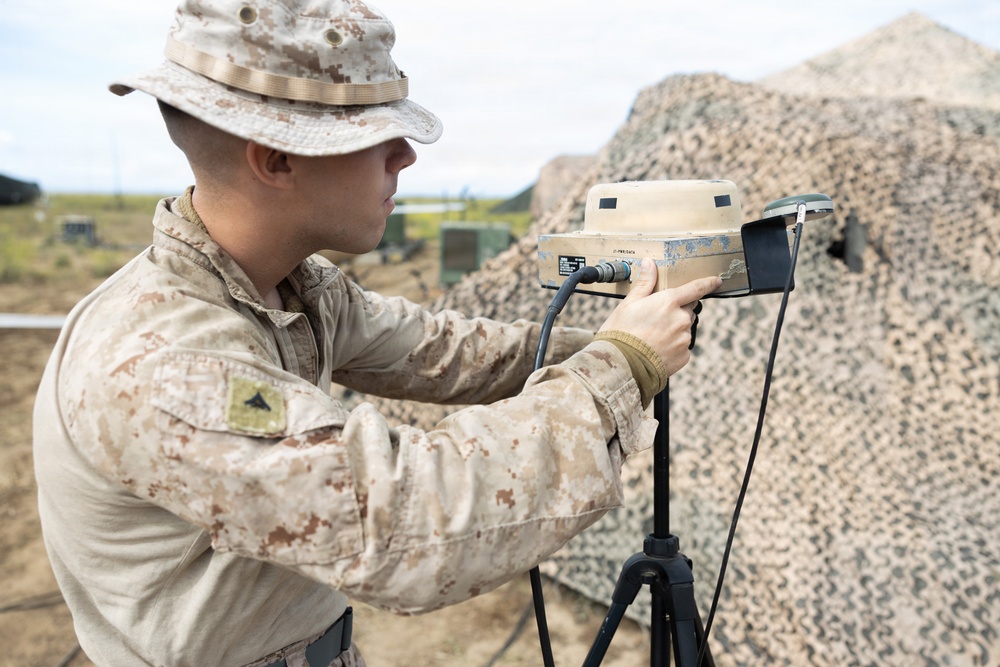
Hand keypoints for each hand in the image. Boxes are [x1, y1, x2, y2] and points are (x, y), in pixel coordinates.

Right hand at [598, 258, 721, 376]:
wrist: (622, 366)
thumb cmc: (621, 333)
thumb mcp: (629, 304)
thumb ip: (645, 283)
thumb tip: (649, 263)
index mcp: (669, 302)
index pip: (696, 288)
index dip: (708, 283)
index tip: (716, 280)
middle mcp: (681, 319)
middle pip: (688, 309)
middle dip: (678, 310)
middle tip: (657, 318)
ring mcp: (684, 338)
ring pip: (685, 328)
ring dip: (675, 329)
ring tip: (653, 336)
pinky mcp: (684, 355)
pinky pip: (682, 346)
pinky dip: (673, 346)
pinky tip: (657, 348)